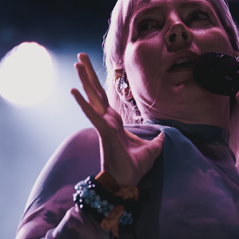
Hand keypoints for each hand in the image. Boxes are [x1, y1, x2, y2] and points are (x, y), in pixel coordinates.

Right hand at [71, 53, 163, 185]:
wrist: (126, 183)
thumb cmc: (134, 168)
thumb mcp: (152, 150)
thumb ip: (157, 140)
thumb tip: (164, 134)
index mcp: (115, 122)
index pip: (105, 98)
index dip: (98, 82)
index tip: (90, 69)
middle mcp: (107, 120)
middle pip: (97, 91)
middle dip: (89, 73)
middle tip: (80, 55)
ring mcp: (104, 125)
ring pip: (93, 97)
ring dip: (85, 80)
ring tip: (77, 64)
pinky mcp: (104, 132)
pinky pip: (92, 114)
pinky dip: (84, 103)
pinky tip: (75, 91)